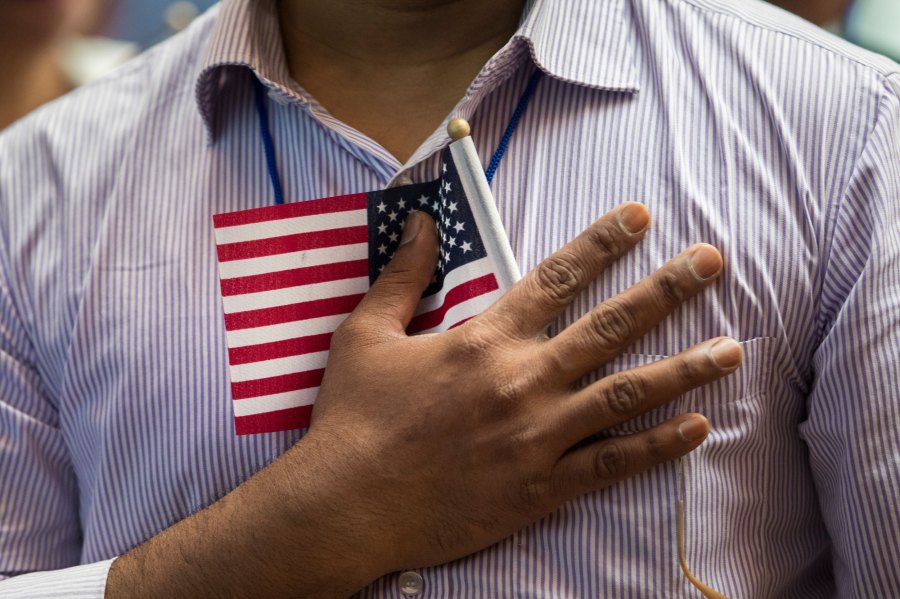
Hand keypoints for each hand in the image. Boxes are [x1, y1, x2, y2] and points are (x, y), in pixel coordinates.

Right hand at [106, 203, 740, 598]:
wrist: (347, 505)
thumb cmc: (353, 417)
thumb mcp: (364, 334)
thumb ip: (400, 274)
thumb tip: (418, 220)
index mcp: (482, 339)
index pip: (555, 279)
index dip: (601, 243)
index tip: (640, 218)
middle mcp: (522, 380)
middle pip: (610, 326)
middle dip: (667, 289)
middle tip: (713, 261)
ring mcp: (538, 436)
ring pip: (627, 394)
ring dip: (684, 368)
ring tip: (731, 349)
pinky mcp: (542, 487)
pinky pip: (612, 463)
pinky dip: (658, 446)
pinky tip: (697, 427)